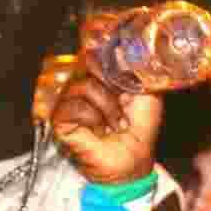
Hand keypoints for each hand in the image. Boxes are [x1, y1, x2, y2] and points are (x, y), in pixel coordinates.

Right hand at [39, 17, 162, 183]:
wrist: (134, 162)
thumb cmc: (141, 131)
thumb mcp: (149, 95)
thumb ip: (138, 71)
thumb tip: (124, 48)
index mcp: (103, 78)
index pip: (95, 53)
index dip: (109, 60)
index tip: (124, 78)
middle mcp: (84, 87)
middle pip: (87, 64)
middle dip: (112, 85)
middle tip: (124, 104)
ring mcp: (70, 103)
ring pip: (82, 86)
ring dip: (106, 106)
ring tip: (116, 123)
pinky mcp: (61, 121)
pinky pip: (70, 106)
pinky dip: (91, 117)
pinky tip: (100, 129)